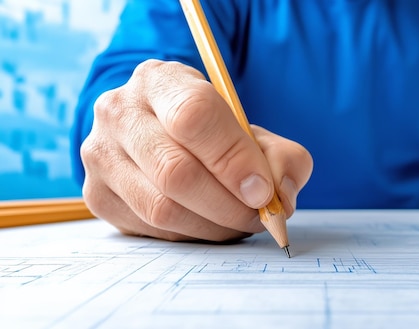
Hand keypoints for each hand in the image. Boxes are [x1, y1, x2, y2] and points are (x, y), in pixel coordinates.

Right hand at [80, 60, 312, 241]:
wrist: (162, 135)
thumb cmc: (212, 132)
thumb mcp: (250, 129)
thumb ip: (280, 156)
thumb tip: (280, 193)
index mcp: (160, 80)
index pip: (194, 116)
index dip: (234, 158)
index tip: (263, 189)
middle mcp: (119, 112)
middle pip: (176, 171)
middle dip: (229, 204)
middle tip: (259, 215)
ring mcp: (101, 154)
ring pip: (161, 208)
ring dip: (213, 225)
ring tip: (238, 221)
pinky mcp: (97, 194)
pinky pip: (151, 229)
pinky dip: (191, 234)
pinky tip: (208, 222)